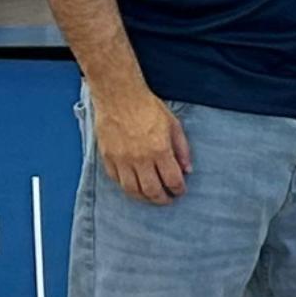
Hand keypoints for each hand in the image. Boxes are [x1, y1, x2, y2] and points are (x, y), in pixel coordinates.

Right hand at [92, 79, 189, 203]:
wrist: (119, 97)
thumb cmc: (147, 108)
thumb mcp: (174, 126)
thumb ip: (182, 150)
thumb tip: (187, 170)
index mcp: (159, 150)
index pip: (172, 180)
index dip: (178, 190)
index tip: (180, 191)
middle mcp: (140, 158)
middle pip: (152, 190)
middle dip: (162, 199)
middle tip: (167, 199)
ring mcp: (121, 159)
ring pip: (132, 190)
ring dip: (144, 197)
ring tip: (151, 197)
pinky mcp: (107, 157)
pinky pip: (116, 180)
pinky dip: (126, 187)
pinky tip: (134, 186)